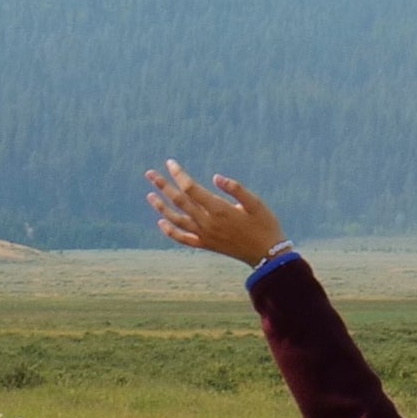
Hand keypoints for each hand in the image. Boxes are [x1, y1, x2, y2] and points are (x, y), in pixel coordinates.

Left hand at [145, 161, 285, 264]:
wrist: (267, 254)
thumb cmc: (265, 225)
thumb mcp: (256, 203)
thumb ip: (236, 189)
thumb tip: (216, 178)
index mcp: (219, 209)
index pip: (191, 189)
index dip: (179, 175)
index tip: (170, 163)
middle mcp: (207, 222)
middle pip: (179, 201)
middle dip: (163, 186)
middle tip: (150, 174)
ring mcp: (204, 235)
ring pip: (176, 219)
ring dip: (161, 207)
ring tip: (150, 195)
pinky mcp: (205, 244)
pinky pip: (182, 238)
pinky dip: (170, 230)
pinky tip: (161, 222)